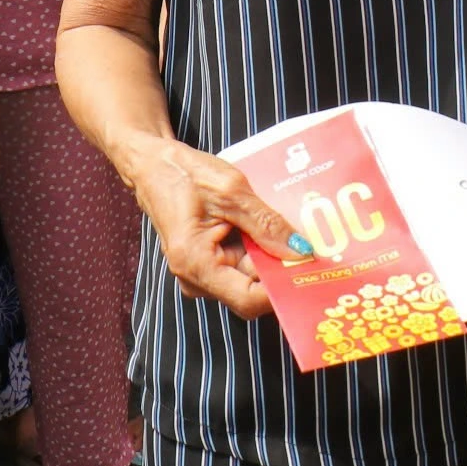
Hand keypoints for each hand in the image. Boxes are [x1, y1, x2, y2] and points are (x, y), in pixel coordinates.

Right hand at [125, 137, 311, 319]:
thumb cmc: (186, 175)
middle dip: (280, 268)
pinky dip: (259, 248)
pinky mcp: (208, 262)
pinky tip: (272, 228)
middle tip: (312, 245)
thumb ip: (266, 223)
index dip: (282, 288)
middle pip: (252, 288)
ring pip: (249, 276)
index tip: (311, 269)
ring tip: (292, 229)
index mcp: (196, 264)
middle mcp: (196, 279)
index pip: (248, 299)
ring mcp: (202, 273)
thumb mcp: (232, 191)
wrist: (154, 166)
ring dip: (271, 256)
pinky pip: (241, 264)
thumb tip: (300, 251)